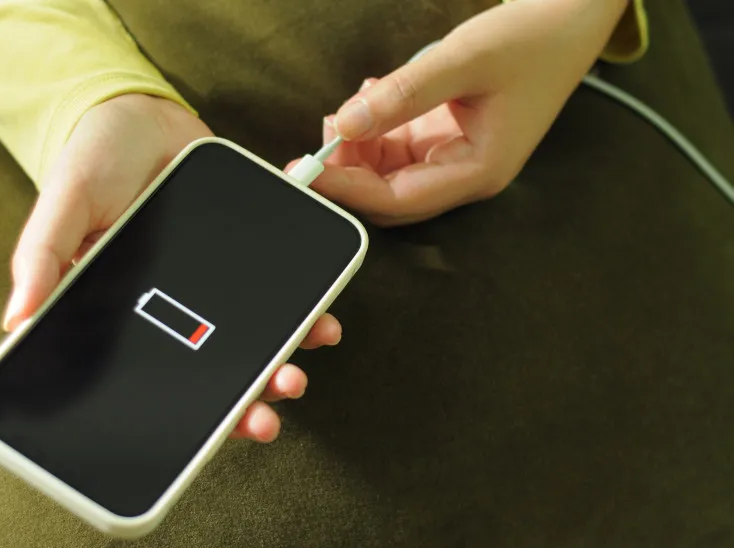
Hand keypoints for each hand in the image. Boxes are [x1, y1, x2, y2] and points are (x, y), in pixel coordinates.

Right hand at [3, 93, 340, 442]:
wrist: (146, 116)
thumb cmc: (94, 161)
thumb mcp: (64, 206)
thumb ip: (44, 257)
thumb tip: (18, 322)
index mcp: (128, 310)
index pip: (158, 373)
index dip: (185, 411)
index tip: (211, 434)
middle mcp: (179, 307)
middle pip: (216, 367)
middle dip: (245, 398)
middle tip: (265, 418)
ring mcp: (218, 285)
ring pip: (256, 338)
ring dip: (282, 360)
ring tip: (297, 372)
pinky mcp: (249, 258)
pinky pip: (281, 291)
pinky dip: (304, 308)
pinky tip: (319, 318)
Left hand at [301, 0, 628, 225]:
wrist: (568, 19)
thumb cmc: (529, 40)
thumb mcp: (463, 60)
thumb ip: (403, 94)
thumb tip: (347, 124)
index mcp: (478, 170)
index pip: (399, 200)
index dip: (350, 190)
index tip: (308, 172)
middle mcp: (466, 174)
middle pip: (392, 197)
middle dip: (352, 173)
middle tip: (326, 132)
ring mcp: (457, 158)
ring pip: (392, 174)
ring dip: (361, 150)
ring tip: (348, 109)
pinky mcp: (450, 138)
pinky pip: (401, 149)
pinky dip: (377, 130)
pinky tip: (374, 97)